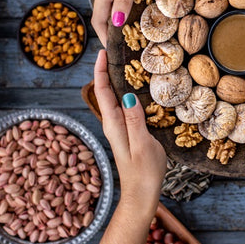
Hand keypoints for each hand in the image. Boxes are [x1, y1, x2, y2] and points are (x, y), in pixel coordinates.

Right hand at [92, 0, 155, 46]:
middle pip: (103, 14)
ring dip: (119, 20)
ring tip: (134, 35)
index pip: (99, 19)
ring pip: (110, 5)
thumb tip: (115, 23)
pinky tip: (136, 11)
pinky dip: (124, 6)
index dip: (106, 38)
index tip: (117, 54)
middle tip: (129, 49)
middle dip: (113, 32)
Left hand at [94, 49, 165, 215]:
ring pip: (115, 97)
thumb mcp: (142, 145)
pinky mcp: (128, 131)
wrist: (141, 195)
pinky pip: (124, 105)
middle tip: (116, 49)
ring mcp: (119, 127)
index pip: (102, 91)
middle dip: (107, 69)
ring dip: (117, 78)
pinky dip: (127, 91)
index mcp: (113, 124)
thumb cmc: (143, 173)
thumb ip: (135, 121)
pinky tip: (137, 87)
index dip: (101, 70)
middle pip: (105, 91)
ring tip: (126, 61)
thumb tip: (128, 96)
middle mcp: (113, 123)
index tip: (104, 51)